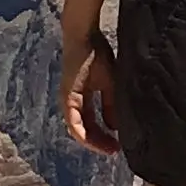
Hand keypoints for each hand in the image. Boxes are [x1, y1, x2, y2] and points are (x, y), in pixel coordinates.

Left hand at [64, 30, 122, 153]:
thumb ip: (111, 104)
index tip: (118, 144)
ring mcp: (68, 100)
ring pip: (77, 128)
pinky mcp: (68, 96)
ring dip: (92, 141)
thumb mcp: (110, 82)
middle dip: (100, 141)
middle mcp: (73, 102)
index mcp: (82, 97)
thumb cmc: (97, 52)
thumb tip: (115, 126)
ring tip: (108, 148)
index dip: (104, 135)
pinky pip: (73, 120)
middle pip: (85, 128)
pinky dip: (82, 132)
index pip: (92, 122)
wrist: (85, 34)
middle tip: (115, 150)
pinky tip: (92, 140)